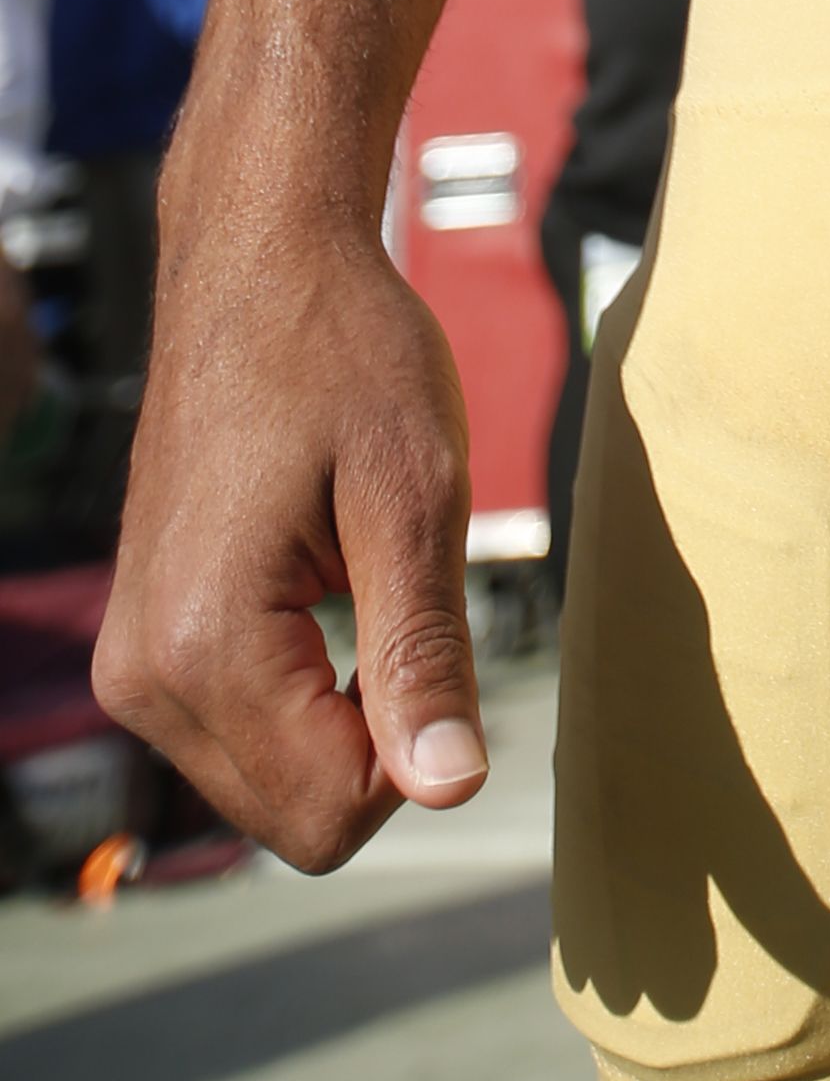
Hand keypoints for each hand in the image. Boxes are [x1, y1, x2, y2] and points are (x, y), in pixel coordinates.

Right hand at [96, 184, 490, 871]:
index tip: (432, 634)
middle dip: (371, 736)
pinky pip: (235, 731)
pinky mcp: (141, 642)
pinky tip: (321, 582)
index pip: (329, 817)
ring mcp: (131, 662)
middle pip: (291, 816)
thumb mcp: (415, 494)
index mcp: (203, 648)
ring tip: (356, 572)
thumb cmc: (342, 349)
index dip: (412, 753)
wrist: (259, 263)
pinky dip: (298, 686)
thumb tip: (449, 790)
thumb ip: (423, 654)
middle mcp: (142, 677)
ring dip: (334, 708)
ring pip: (264, 783)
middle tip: (399, 591)